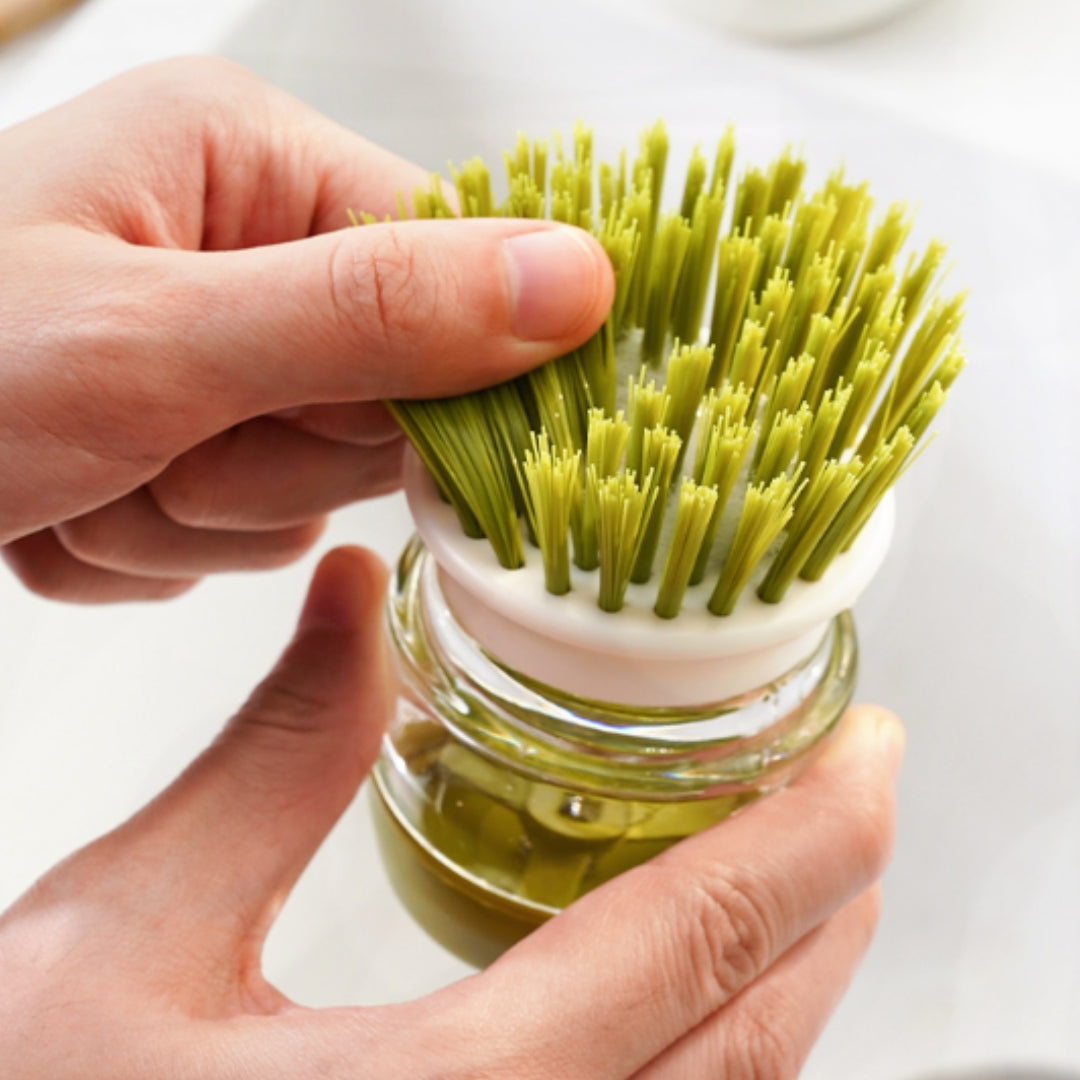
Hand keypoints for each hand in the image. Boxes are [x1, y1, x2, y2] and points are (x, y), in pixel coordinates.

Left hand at [0, 59, 612, 600]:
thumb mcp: (152, 341)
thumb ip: (373, 314)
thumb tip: (578, 279)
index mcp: (254, 164)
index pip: (457, 275)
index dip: (440, 382)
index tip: (375, 445)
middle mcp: (249, 245)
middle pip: (388, 398)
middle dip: (268, 462)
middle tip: (150, 449)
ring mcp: (222, 350)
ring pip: (312, 484)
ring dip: (197, 516)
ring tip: (83, 477)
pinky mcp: (192, 433)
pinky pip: (244, 530)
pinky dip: (155, 548)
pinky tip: (69, 505)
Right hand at [0, 545, 901, 1077]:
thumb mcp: (124, 941)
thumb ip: (269, 762)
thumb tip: (357, 605)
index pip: (696, 943)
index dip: (810, 837)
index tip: (873, 756)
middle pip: (747, 1046)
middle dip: (825, 911)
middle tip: (856, 800)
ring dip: (781, 990)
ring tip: (799, 889)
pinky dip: (703, 1059)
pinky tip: (681, 1001)